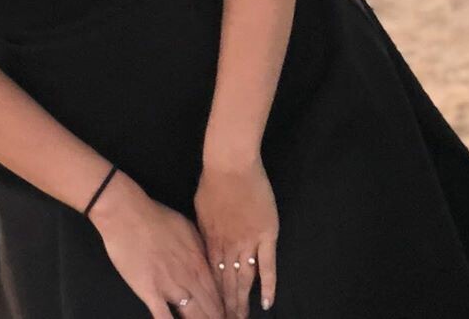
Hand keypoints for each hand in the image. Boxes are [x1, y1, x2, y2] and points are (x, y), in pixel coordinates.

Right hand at [88, 171, 226, 317]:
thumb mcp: (188, 228)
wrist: (130, 215)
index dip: (227, 307)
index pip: (218, 291)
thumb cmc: (158, 217)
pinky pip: (163, 317)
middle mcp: (188, 276)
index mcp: (199, 260)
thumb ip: (200, 249)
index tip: (233, 316)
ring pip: (192, 314)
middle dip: (219, 318)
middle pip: (209, 306)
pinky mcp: (149, 292)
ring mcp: (169, 286)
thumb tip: (209, 263)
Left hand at [195, 156, 278, 315]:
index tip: (211, 314)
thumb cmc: (212, 181)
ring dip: (242, 303)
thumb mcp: (199, 211)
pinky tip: (267, 303)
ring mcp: (247, 243)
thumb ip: (204, 232)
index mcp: (210, 243)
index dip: (211, 298)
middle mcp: (227, 249)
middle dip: (226, 308)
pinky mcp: (266, 234)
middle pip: (226, 285)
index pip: (210, 278)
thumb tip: (205, 245)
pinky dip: (268, 285)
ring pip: (244, 280)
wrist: (230, 164)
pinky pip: (268, 265)